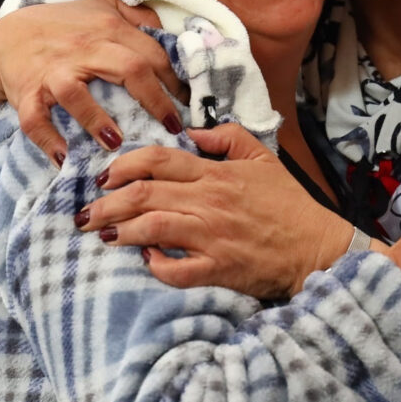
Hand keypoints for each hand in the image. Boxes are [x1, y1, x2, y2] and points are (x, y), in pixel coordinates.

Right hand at [0, 0, 185, 164]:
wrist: (7, 36)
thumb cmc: (66, 26)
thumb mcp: (104, 8)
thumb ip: (138, 16)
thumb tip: (174, 32)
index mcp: (108, 31)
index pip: (152, 54)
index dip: (176, 80)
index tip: (192, 104)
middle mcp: (84, 50)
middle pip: (127, 68)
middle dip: (155, 99)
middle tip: (174, 127)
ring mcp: (53, 72)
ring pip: (75, 93)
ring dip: (96, 120)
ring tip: (116, 143)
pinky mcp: (26, 92)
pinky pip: (33, 118)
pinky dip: (46, 139)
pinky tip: (63, 159)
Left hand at [78, 124, 352, 297]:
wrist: (316, 246)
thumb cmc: (288, 204)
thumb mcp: (263, 158)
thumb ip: (228, 138)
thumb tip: (193, 132)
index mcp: (216, 174)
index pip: (159, 160)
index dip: (124, 166)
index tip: (104, 177)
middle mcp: (208, 202)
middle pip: (144, 194)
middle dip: (106, 203)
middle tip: (84, 213)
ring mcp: (211, 236)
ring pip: (151, 229)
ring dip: (119, 232)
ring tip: (101, 235)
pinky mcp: (218, 268)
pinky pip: (175, 269)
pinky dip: (154, 266)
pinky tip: (145, 261)